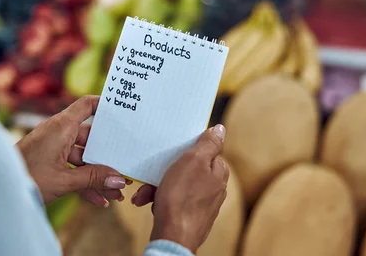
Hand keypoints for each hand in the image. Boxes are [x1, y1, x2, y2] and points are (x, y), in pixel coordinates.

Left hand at [17, 95, 128, 206]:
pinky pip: (71, 169)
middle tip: (126, 164)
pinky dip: (84, 182)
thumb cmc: (27, 178)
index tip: (122, 111)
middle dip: (107, 155)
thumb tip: (119, 179)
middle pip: (89, 137)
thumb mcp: (65, 180)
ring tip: (117, 192)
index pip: (87, 105)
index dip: (104, 105)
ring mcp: (53, 148)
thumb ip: (94, 178)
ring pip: (82, 157)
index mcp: (61, 126)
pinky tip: (100, 200)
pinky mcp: (48, 163)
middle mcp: (58, 133)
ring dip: (98, 175)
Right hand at [132, 125, 228, 253]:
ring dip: (157, 186)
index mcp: (217, 172)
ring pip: (176, 185)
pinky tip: (149, 203)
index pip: (203, 151)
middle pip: (186, 169)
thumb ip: (208, 144)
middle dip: (165, 171)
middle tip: (152, 175)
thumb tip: (220, 129)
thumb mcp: (194, 161)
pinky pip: (172, 200)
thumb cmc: (182, 198)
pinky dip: (160, 200)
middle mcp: (213, 188)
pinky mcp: (189, 215)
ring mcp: (201, 203)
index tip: (171, 153)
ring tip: (144, 194)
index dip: (185, 151)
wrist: (173, 236)